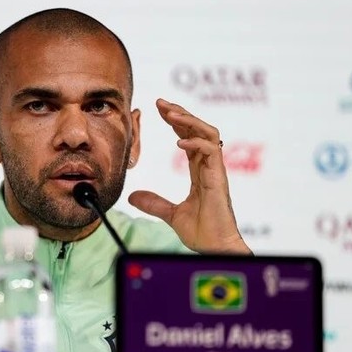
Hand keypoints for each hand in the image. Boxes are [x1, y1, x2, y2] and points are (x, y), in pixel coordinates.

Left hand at [128, 99, 251, 253]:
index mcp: (200, 171)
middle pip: (198, 129)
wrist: (215, 248)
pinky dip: (195, 143)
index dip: (176, 122)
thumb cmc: (202, 232)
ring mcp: (216, 171)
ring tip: (170, 113)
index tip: (158, 110)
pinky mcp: (219, 179)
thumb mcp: (171, 214)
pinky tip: (179, 142)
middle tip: (160, 102)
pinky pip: (212, 151)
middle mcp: (209, 167)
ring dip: (189, 120)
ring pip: (208, 133)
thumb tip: (133, 196)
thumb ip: (154, 203)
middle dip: (180, 112)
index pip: (188, 138)